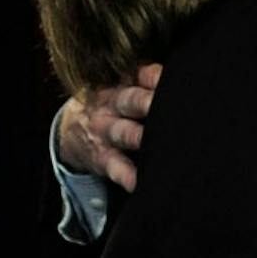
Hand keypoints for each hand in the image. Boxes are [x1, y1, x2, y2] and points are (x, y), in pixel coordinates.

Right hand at [56, 64, 162, 191]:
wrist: (69, 129)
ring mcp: (105, 132)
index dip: (156, 77)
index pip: (141, 75)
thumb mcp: (121, 88)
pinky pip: (113, 165)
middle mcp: (111, 105)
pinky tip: (136, 182)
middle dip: (148, 102)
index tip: (170, 79)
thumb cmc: (111, 106)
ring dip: (138, 136)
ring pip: (123, 132)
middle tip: (167, 105)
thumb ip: (148, 82)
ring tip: (155, 142)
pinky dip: (125, 174)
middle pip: (131, 101)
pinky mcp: (101, 157)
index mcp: (122, 84)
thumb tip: (187, 81)